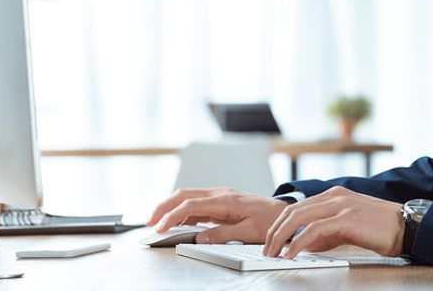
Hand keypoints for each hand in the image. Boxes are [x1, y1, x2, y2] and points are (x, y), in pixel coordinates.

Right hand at [147, 187, 287, 244]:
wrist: (283, 212)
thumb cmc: (270, 221)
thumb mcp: (248, 232)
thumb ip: (223, 234)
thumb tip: (199, 237)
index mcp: (226, 200)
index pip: (191, 204)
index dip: (172, 216)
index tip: (160, 227)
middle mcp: (220, 194)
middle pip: (184, 194)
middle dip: (163, 206)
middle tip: (149, 221)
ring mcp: (220, 196)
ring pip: (188, 196)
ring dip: (171, 207)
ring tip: (157, 222)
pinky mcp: (221, 201)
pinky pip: (197, 203)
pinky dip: (182, 210)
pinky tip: (176, 221)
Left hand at [263, 186, 403, 258]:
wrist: (407, 226)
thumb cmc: (381, 229)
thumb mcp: (349, 227)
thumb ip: (327, 232)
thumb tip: (306, 244)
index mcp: (333, 195)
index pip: (297, 207)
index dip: (280, 225)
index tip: (271, 241)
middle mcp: (334, 196)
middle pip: (292, 211)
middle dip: (274, 231)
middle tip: (266, 250)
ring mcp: (340, 205)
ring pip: (298, 218)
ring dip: (281, 237)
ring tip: (273, 253)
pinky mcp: (347, 218)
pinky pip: (314, 229)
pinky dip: (298, 242)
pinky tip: (292, 254)